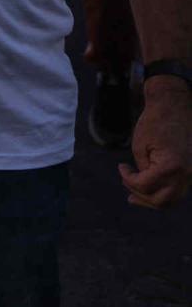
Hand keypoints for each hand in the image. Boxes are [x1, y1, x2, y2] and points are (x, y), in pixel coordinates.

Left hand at [121, 82, 191, 207]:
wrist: (174, 105)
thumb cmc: (154, 121)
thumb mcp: (140, 145)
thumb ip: (142, 170)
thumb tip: (142, 186)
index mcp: (171, 166)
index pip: (146, 185)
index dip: (129, 180)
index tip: (121, 168)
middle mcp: (185, 175)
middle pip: (162, 201)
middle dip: (141, 196)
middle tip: (127, 187)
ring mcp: (191, 176)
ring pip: (172, 200)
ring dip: (153, 199)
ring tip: (135, 197)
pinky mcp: (191, 173)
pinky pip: (177, 191)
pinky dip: (164, 192)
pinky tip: (150, 190)